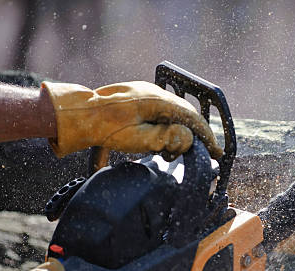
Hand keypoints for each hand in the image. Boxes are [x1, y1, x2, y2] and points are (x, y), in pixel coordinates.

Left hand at [42, 81, 222, 159]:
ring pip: (172, 113)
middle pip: (184, 114)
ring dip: (178, 132)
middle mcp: (153, 92)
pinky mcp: (136, 98)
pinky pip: (160, 111)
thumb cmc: (104, 129)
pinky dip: (167, 127)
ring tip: (174, 153)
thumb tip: (189, 138)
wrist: (78, 116)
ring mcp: (144, 93)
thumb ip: (167, 138)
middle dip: (194, 135)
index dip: (206, 137)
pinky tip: (161, 141)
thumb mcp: (139, 139)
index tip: (217, 151)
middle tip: (201, 153)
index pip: (192, 119)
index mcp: (157, 100)